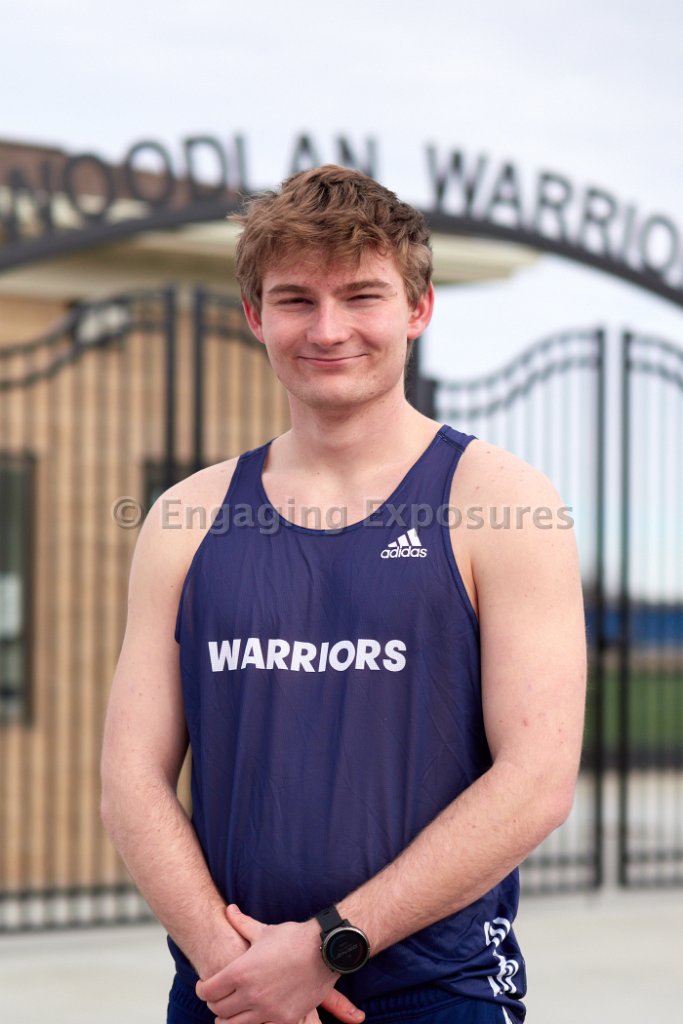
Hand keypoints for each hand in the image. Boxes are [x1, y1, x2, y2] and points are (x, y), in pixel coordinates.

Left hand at [195, 905, 364, 1023]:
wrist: (324, 950)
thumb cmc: (293, 938)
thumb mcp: (264, 931)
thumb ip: (242, 923)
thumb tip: (229, 909)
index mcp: (241, 972)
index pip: (208, 991)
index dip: (203, 988)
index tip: (205, 986)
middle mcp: (250, 994)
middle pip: (218, 1010)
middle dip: (215, 1003)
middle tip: (220, 997)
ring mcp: (267, 1010)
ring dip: (230, 1018)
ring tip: (234, 1010)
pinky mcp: (284, 1020)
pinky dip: (254, 1022)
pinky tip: (256, 1013)